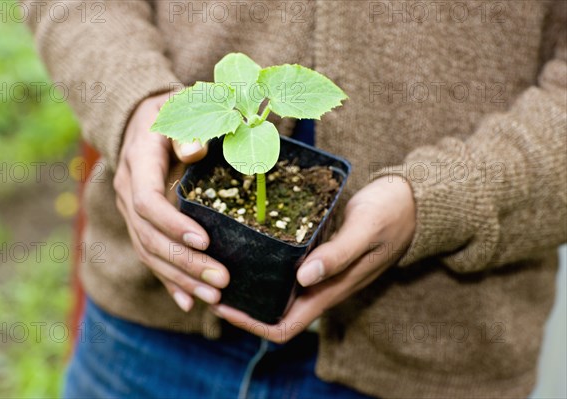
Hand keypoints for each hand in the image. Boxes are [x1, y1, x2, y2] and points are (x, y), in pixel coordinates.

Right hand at [114, 92, 229, 312]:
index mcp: (138, 163)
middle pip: (149, 237)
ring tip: (213, 296)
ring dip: (181, 278)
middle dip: (185, 262)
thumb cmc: (173, 113)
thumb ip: (187, 130)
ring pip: (149, 253)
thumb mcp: (182, 109)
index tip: (204, 240)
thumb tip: (194, 151)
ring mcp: (131, 212)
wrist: (144, 121)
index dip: (172, 224)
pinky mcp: (140, 225)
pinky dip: (169, 281)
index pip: (147, 202)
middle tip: (220, 280)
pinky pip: (150, 257)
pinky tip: (188, 302)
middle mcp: (128, 192)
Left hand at [212, 176, 415, 342]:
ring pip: (276, 288)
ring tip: (220, 261)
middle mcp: (320, 285)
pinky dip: (263, 261)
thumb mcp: (364, 230)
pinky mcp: (318, 251)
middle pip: (272, 310)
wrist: (410, 201)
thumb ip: (337, 254)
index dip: (251, 324)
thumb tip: (303, 277)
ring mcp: (319, 270)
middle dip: (240, 303)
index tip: (222, 305)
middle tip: (208, 279)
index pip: (284, 326)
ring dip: (249, 283)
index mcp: (330, 290)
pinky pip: (285, 265)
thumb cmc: (390, 215)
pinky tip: (247, 240)